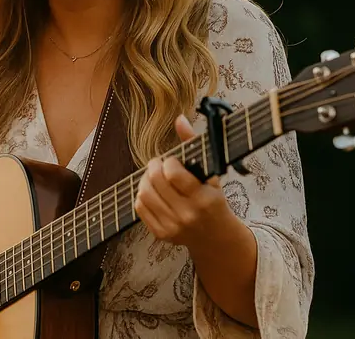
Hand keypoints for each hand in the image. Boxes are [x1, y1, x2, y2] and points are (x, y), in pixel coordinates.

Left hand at [134, 114, 232, 248]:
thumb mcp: (210, 173)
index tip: (173, 161)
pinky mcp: (161, 234)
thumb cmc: (213, 200)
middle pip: (156, 182)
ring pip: (144, 194)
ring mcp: (173, 227)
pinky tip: (152, 191)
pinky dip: (142, 195)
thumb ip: (193, 144)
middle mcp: (187, 214)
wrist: (215, 237)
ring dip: (145, 179)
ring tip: (154, 175)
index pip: (173, 174)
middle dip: (154, 166)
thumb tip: (180, 118)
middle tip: (159, 163)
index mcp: (203, 199)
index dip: (169, 162)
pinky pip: (139, 207)